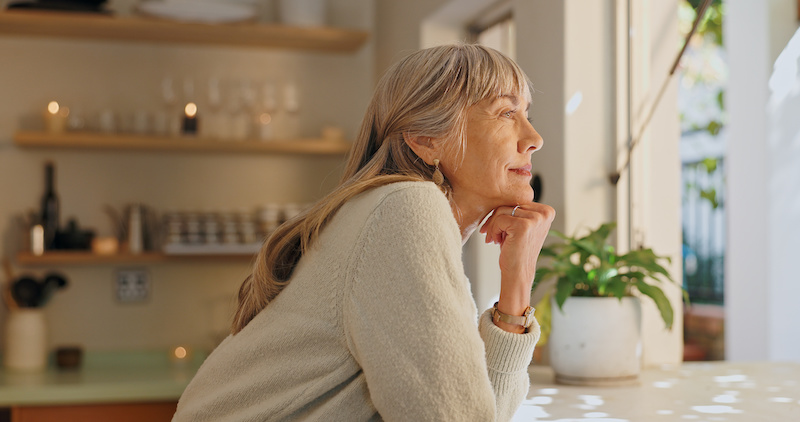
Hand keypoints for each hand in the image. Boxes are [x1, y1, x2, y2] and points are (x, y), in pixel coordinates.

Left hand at [479, 203, 554, 331]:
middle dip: (496, 219)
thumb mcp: (521, 226)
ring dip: (493, 225)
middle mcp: (545, 213)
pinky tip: (497, 242)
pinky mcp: (524, 225)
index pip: (518, 201)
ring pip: (502, 210)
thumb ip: (518, 210)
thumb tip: (499, 192)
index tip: (499, 228)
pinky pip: (499, 219)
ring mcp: (536, 219)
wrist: (518, 273)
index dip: (504, 213)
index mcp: (547, 211)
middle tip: (492, 235)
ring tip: (495, 239)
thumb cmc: (516, 250)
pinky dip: (493, 230)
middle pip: (510, 203)